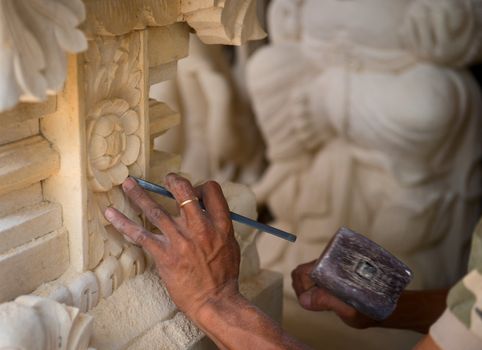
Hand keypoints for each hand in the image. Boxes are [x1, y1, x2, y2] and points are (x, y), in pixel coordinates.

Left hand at [104, 174, 240, 320]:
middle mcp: (200, 228)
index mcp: (220, 224)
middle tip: (165, 180)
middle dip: (172, 181)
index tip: (193, 192)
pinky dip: (123, 223)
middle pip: (183, 191)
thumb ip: (218, 224)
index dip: (200, 186)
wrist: (214, 301)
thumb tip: (205, 210)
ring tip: (128, 184)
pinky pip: (139, 235)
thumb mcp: (230, 244)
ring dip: (138, 194)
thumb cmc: (224, 275)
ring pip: (155, 209)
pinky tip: (110, 214)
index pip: (211, 190)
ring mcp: (180, 240)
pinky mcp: (164, 255)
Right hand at [291, 260, 375, 328]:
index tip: (315, 303)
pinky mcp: (331, 271)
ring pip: (307, 274)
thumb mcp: (349, 310)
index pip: (302, 273)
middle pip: (301, 272)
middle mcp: (329, 262)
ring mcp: (329, 265)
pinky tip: (328, 297)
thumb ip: (327, 302)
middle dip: (305, 289)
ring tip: (326, 301)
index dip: (303, 289)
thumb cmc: (369, 309)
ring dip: (310, 289)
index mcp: (331, 267)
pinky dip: (315, 289)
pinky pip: (314, 276)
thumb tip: (304, 300)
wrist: (385, 305)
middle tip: (319, 303)